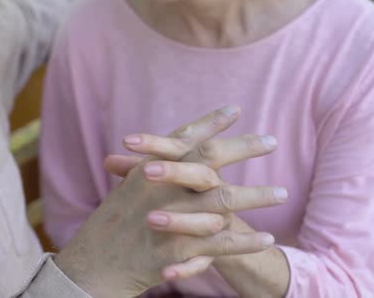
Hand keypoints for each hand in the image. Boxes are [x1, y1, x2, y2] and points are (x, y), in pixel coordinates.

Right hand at [54, 106, 286, 296]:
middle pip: (209, 160)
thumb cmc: (108, 226)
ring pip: (222, 201)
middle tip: (272, 140)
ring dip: (256, 196)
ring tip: (283, 193)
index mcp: (147, 170)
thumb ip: (145, 170)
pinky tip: (268, 238)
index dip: (210, 122)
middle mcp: (159, 187)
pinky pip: (219, 244)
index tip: (235, 109)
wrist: (90, 264)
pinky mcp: (174, 250)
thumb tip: (161, 156)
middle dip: (243, 147)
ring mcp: (168, 217)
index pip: (183, 138)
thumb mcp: (125, 191)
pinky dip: (245, 242)